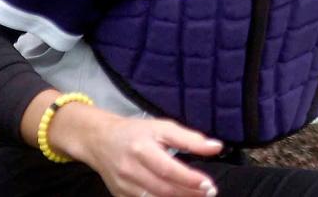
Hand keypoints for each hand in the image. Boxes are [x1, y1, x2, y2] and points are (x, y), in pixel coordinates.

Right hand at [47, 102, 222, 196]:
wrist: (101, 141)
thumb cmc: (136, 132)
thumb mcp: (163, 127)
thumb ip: (190, 138)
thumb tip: (216, 147)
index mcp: (142, 149)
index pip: (168, 169)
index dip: (189, 179)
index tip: (208, 184)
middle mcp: (131, 170)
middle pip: (163, 188)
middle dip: (189, 193)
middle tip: (209, 192)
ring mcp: (124, 187)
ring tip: (198, 196)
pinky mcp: (121, 196)